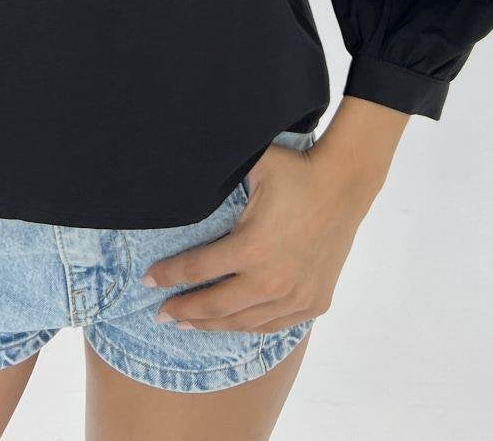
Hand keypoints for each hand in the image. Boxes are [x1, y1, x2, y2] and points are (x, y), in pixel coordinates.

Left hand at [138, 140, 382, 333]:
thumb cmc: (295, 171)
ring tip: (189, 324)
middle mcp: (271, 281)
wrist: (345, 184)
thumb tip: (176, 169)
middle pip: (215, 306)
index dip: (168, 276)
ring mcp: (295, 297)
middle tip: (160, 315)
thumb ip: (216, 174)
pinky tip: (233, 323)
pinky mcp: (313, 303)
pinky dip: (248, 325)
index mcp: (251, 248)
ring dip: (212, 325)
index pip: (198, 269)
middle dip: (183, 311)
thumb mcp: (252, 166)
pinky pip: (273, 325)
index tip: (147, 280)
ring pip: (243, 322)